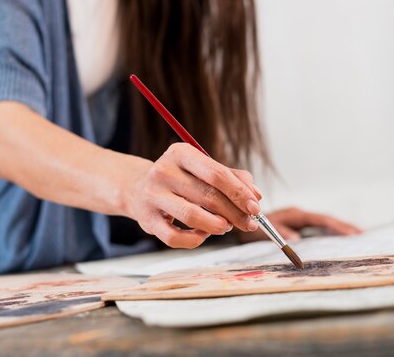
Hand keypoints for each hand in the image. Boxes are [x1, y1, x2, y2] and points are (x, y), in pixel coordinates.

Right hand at [123, 143, 261, 248]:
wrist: (137, 189)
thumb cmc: (179, 179)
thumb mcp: (202, 168)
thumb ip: (231, 177)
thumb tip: (255, 195)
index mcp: (180, 153)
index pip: (216, 174)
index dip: (240, 192)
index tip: (255, 206)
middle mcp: (163, 171)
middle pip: (208, 195)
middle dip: (235, 213)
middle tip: (249, 223)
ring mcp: (153, 196)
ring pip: (192, 216)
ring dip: (217, 226)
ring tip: (226, 227)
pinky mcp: (147, 220)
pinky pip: (175, 237)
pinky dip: (196, 240)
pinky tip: (203, 234)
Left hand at [237, 207, 362, 242]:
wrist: (241, 219)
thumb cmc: (251, 227)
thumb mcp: (262, 231)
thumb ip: (279, 232)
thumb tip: (297, 239)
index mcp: (295, 214)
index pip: (320, 219)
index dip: (336, 226)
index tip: (351, 233)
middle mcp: (299, 214)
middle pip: (326, 219)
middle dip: (343, 226)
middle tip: (361, 234)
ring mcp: (300, 218)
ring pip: (324, 222)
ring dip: (339, 227)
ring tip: (358, 234)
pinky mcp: (298, 224)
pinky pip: (317, 226)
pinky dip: (330, 230)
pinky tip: (340, 236)